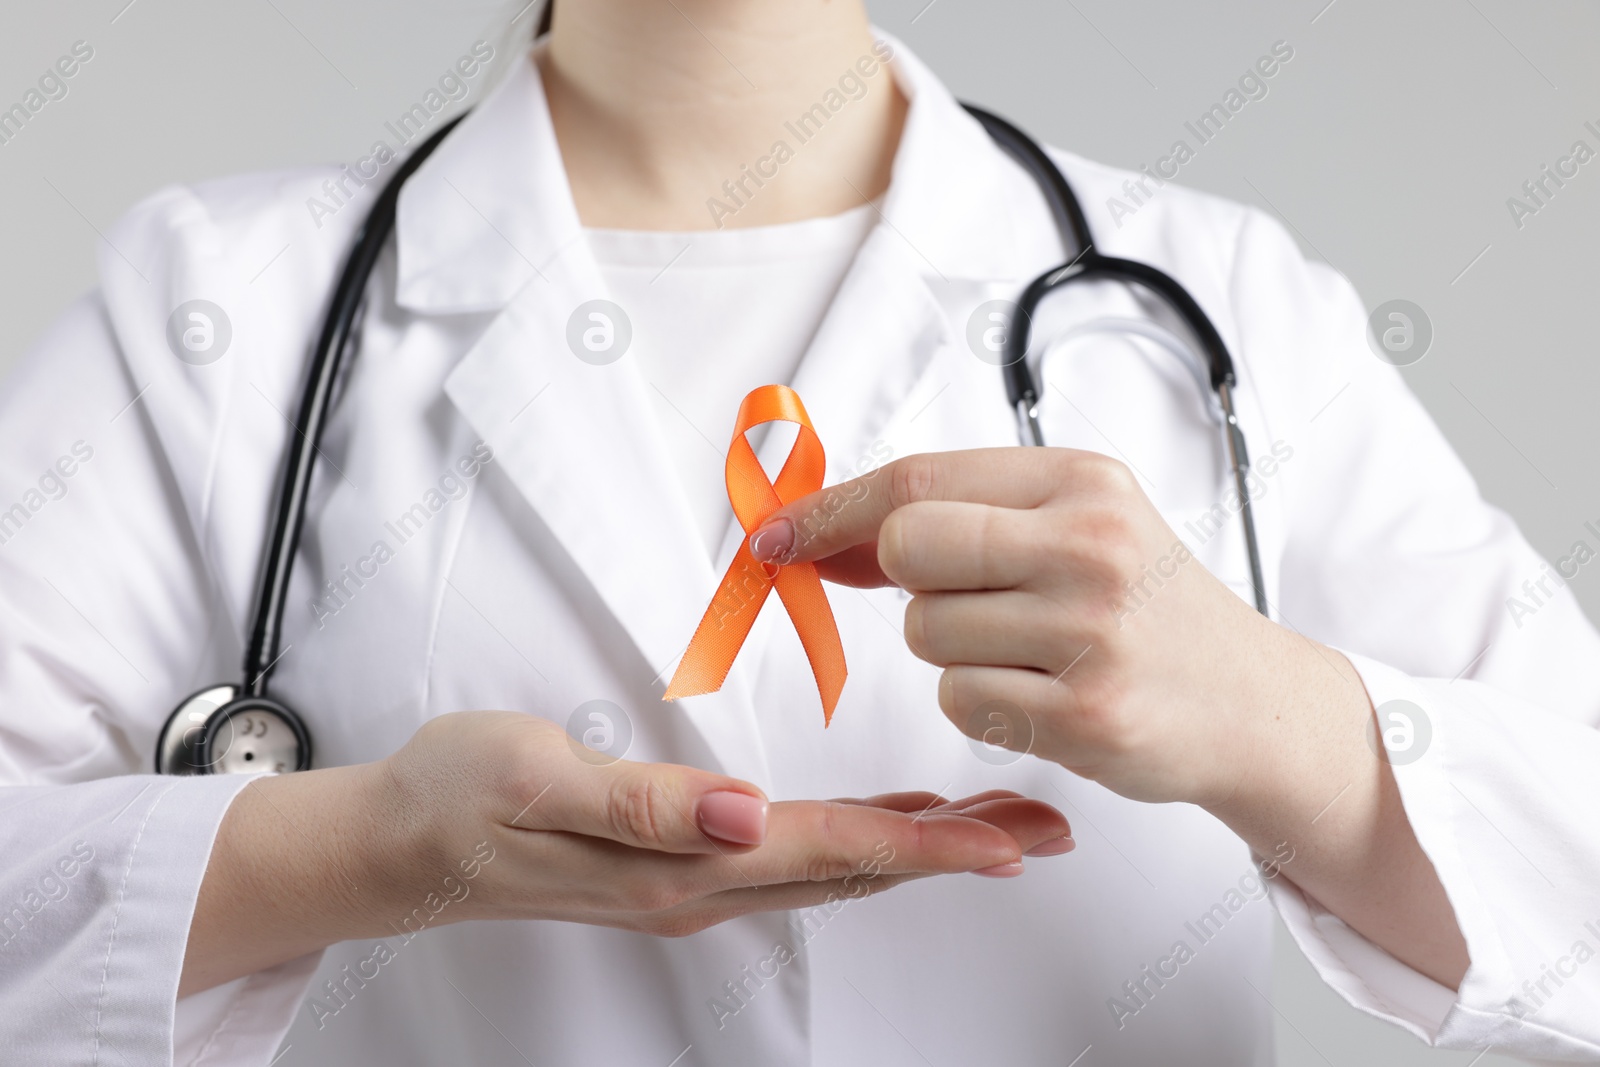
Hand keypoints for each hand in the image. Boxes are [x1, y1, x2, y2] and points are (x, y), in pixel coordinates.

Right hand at [184, 710, 1072, 996]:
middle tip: (1047, 829)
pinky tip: (895, 822)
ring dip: (925, 845)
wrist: (406, 843)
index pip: (832, 853)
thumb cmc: (465, 797)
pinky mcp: (688, 859)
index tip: (1008, 839)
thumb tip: (746, 815)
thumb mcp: (536, 781)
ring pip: (841, 865)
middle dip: (959, 849)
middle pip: (859, 868)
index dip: (927, 845)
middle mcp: (705, 883)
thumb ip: (644, 804)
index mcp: (683, 864)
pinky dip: (865, 839)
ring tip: (1001, 823)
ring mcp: (699, 878)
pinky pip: (804, 856)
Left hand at [748, 448, 1475, 990]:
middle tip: (963, 598)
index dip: (832, 508)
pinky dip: (981, 703)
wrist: (1251, 702)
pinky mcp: (1086, 713)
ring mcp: (1090, 631)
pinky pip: (959, 699)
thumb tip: (825, 531)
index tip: (778, 535)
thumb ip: (962, 519)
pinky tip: (1043, 696)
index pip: (920, 479)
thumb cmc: (1149, 610)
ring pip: (924, 632)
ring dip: (953, 650)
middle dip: (906, 580)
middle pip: (908, 546)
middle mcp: (1091, 545)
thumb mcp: (1075, 529)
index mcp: (1082, 483)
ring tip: (1030, 652)